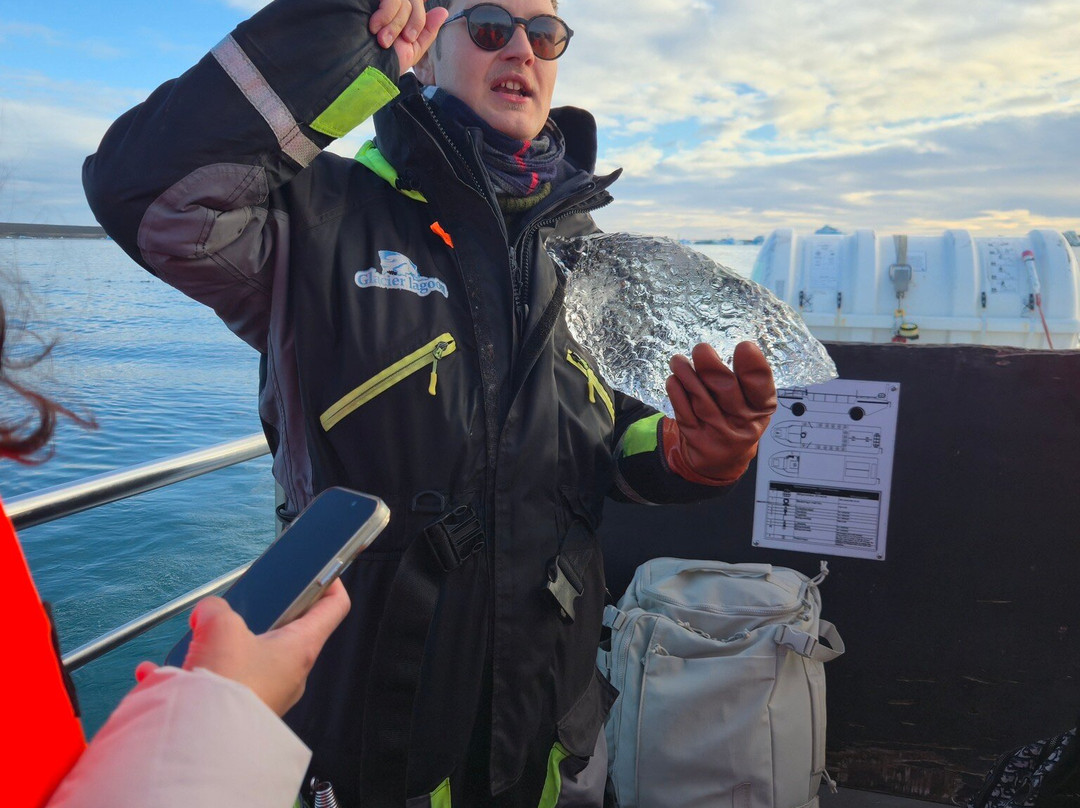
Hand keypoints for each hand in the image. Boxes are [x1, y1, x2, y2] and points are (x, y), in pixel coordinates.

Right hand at [136, 579, 349, 716]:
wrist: (204, 744)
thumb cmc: (228, 686)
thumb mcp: (220, 627)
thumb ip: (215, 609)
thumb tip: (207, 613)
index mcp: (302, 647)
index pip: (334, 607)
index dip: (330, 583)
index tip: (322, 569)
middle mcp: (293, 672)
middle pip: (290, 631)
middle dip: (266, 615)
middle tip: (244, 604)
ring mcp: (270, 693)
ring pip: (254, 658)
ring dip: (229, 646)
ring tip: (202, 639)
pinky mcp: (244, 711)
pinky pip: (226, 685)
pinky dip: (202, 675)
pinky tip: (172, 670)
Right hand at [369, 0, 448, 72]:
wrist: (362, 70)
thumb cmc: (385, 63)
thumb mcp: (412, 50)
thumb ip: (428, 31)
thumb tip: (443, 11)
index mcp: (403, 17)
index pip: (419, 6)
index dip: (419, 20)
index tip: (409, 38)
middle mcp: (392, 8)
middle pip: (414, 1)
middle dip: (410, 23)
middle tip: (398, 41)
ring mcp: (379, 4)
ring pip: (402, 0)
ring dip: (395, 23)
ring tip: (382, 40)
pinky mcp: (370, 1)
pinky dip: (387, 13)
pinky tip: (375, 27)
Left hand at [662, 341, 776, 484]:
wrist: (722, 457)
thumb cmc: (736, 417)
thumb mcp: (750, 402)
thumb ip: (744, 378)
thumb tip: (729, 351)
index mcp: (762, 408)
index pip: (761, 387)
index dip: (753, 368)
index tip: (744, 346)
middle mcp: (744, 423)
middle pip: (728, 392)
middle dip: (713, 369)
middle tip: (701, 349)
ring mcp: (720, 434)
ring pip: (702, 402)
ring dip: (688, 378)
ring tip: (677, 360)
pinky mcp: (698, 440)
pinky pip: (685, 415)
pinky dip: (677, 396)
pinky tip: (673, 380)